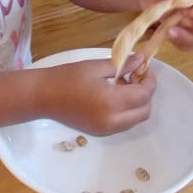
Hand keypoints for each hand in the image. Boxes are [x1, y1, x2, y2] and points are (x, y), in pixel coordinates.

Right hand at [38, 54, 155, 135]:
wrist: (43, 96)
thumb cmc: (67, 77)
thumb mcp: (96, 66)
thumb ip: (122, 65)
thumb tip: (141, 59)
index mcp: (111, 102)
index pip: (144, 95)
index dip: (149, 80)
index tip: (144, 66)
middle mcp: (112, 121)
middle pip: (144, 111)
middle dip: (146, 93)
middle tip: (136, 75)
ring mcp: (106, 130)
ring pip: (135, 119)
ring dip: (137, 102)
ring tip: (123, 82)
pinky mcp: (100, 133)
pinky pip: (123, 123)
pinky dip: (126, 110)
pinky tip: (114, 94)